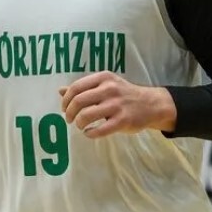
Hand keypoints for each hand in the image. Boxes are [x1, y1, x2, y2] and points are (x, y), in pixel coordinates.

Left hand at [58, 72, 174, 138]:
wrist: (152, 104)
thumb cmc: (124, 94)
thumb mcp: (105, 85)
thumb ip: (84, 88)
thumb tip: (60, 90)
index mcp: (103, 78)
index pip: (75, 87)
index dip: (66, 100)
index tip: (64, 108)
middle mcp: (109, 89)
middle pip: (78, 101)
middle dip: (69, 113)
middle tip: (69, 119)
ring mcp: (117, 105)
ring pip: (86, 115)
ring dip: (79, 123)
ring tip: (80, 126)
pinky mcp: (123, 121)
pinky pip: (100, 130)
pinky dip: (90, 133)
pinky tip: (89, 133)